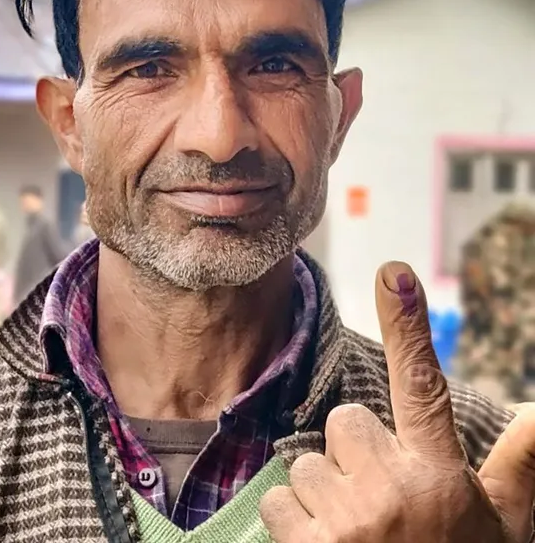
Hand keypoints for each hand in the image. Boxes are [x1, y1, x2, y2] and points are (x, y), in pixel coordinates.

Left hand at [259, 262, 534, 542]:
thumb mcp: (504, 525)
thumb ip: (519, 465)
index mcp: (441, 476)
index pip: (422, 387)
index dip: (409, 328)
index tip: (394, 272)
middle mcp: (393, 488)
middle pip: (343, 423)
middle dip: (356, 455)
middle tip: (383, 502)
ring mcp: (347, 519)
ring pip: (306, 464)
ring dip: (323, 493)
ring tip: (358, 533)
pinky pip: (278, 500)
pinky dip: (293, 523)